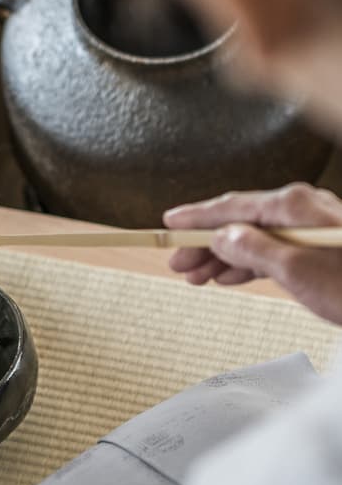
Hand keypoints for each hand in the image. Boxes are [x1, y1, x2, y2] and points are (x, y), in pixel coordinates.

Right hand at [164, 183, 341, 324]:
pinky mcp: (316, 248)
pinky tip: (229, 276)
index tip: (169, 224)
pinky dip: (246, 264)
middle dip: (205, 244)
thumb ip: (253, 250)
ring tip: (195, 277)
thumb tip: (222, 237)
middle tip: (176, 264)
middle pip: (240, 222)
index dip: (197, 218)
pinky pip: (271, 251)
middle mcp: (300, 210)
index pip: (232, 208)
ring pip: (254, 239)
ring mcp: (308, 228)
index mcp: (292, 207)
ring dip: (223, 257)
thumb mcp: (294, 270)